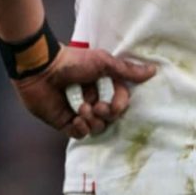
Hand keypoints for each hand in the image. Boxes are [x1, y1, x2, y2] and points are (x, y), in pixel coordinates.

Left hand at [12, 45, 154, 138]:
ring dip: (92, 120)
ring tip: (81, 109)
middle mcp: (93, 99)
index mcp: (102, 85)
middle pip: (111, 117)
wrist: (41, 69)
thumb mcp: (103, 62)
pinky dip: (81, 128)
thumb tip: (153, 70)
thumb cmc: (72, 61)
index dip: (120, 105)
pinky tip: (75, 118)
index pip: (121, 101)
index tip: (113, 102)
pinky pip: (80, 134)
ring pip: (98, 127)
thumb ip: (127, 70)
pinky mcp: (65, 122)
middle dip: (106, 114)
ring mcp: (79, 112)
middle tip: (96, 106)